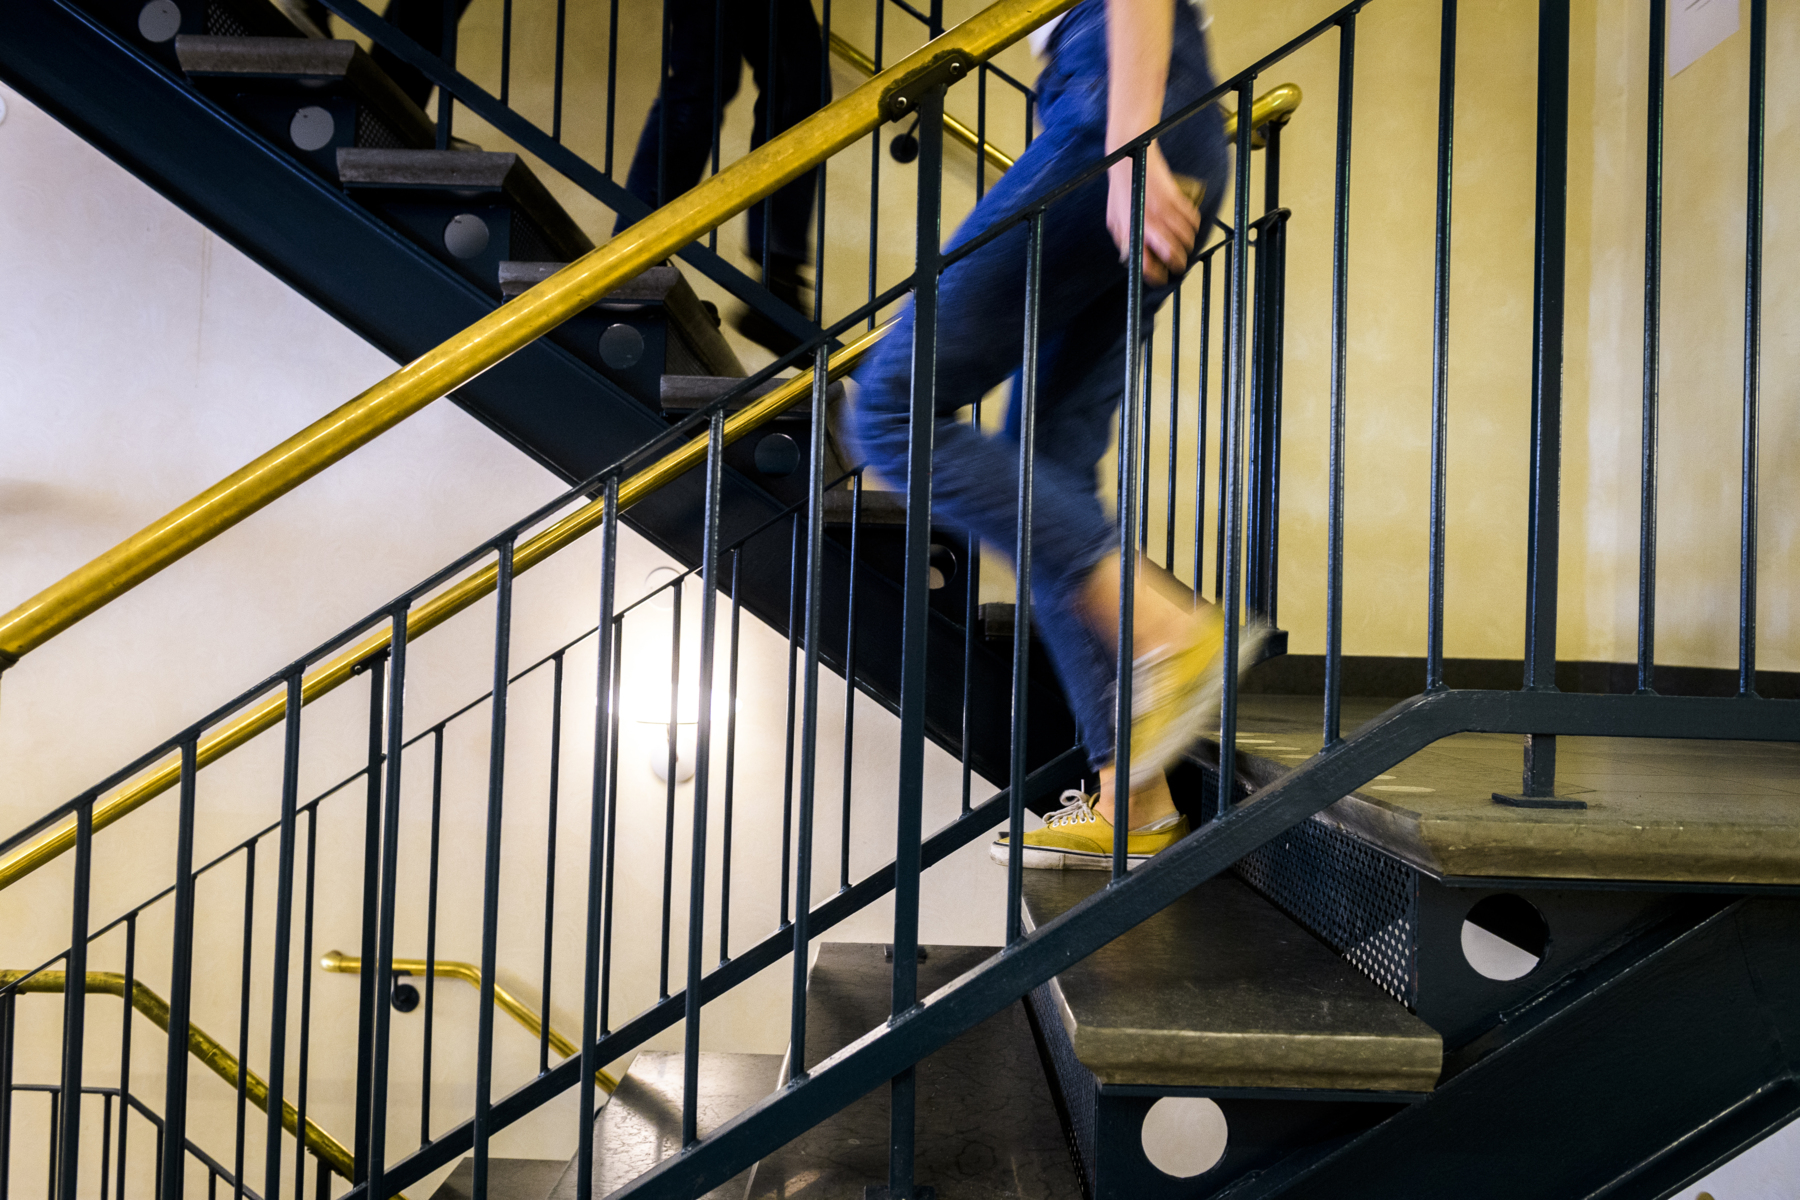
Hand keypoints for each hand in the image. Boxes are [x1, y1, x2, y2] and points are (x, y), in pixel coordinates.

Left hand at [1105, 141, 1199, 285]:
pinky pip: (1192, 218)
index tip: (1161, 278)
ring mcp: (1163, 211)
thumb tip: (1131, 258)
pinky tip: (1190, 226)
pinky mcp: (1174, 197)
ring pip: (1186, 237)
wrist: (1129, 160)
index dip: (1155, 275)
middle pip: (1172, 253)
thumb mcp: (1114, 220)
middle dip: (1179, 262)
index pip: (1146, 263)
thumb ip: (1124, 240)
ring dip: (1188, 244)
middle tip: (1179, 265)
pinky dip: (1194, 225)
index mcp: (1132, 232)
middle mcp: (1148, 224)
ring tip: (1186, 245)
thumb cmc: (1121, 190)